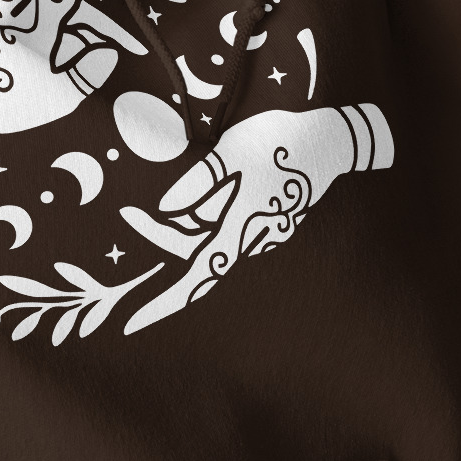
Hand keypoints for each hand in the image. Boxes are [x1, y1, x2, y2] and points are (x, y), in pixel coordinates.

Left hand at [117, 101, 393, 332]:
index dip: (165, 301)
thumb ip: (199, 182)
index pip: (197, 275)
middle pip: (195, 249)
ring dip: (186, 220)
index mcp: (240, 228)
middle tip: (127, 214)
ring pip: (209, 233)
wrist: (333, 139)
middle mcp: (250, 238)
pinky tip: (212, 185)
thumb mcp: (233, 153)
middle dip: (160, 236)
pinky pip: (226, 221)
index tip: (134, 321)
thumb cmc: (281, 142)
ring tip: (170, 192)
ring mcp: (260, 230)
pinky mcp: (265, 217)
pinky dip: (207, 210)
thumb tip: (165, 208)